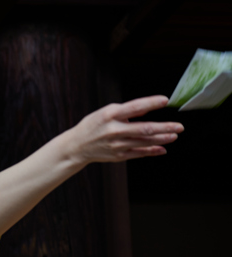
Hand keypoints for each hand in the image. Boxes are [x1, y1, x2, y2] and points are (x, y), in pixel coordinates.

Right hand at [68, 96, 183, 164]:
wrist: (77, 146)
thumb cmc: (93, 125)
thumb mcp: (106, 112)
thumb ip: (126, 111)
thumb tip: (146, 110)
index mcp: (111, 115)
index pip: (134, 107)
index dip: (151, 103)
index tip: (166, 100)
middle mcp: (114, 130)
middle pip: (144, 129)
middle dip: (164, 127)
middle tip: (179, 126)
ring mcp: (117, 145)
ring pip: (144, 142)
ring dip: (162, 139)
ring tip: (175, 135)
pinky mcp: (118, 156)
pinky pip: (139, 154)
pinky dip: (152, 152)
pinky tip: (163, 149)